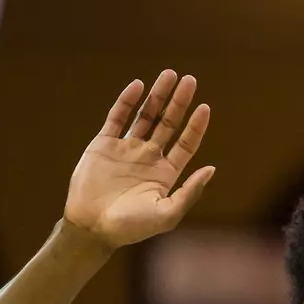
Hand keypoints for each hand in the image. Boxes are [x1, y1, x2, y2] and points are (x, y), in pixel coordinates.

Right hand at [64, 70, 214, 247]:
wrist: (92, 228)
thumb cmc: (131, 227)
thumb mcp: (167, 214)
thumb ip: (190, 192)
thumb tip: (212, 168)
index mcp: (165, 173)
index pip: (186, 143)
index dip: (196, 126)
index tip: (204, 107)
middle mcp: (148, 158)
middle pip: (168, 123)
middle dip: (179, 102)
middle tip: (190, 80)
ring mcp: (126, 149)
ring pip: (145, 116)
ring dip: (157, 96)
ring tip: (170, 75)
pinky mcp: (104, 145)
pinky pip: (117, 118)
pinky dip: (127, 101)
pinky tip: (138, 85)